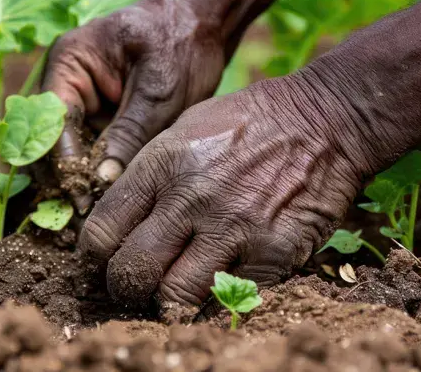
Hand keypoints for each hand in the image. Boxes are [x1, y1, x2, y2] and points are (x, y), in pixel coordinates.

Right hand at [43, 0, 226, 211]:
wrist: (205, 25)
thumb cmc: (180, 43)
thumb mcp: (158, 91)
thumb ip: (129, 134)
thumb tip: (102, 182)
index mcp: (68, 64)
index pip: (52, 123)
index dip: (65, 165)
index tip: (82, 200)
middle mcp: (66, 85)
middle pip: (53, 142)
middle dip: (69, 178)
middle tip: (88, 217)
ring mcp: (83, 103)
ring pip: (71, 152)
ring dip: (83, 181)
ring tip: (99, 216)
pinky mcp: (102, 119)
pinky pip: (93, 152)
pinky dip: (101, 174)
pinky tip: (112, 201)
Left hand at [80, 74, 379, 307]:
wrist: (325, 119)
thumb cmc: (249, 122)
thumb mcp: (184, 128)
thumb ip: (148, 174)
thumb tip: (117, 218)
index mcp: (162, 164)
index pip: (103, 232)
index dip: (95, 258)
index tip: (104, 262)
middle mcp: (191, 198)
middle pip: (131, 272)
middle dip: (124, 288)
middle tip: (134, 286)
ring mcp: (234, 228)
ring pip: (175, 296)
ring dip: (167, 302)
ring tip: (172, 293)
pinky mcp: (274, 252)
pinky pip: (229, 298)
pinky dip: (216, 301)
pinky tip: (215, 287)